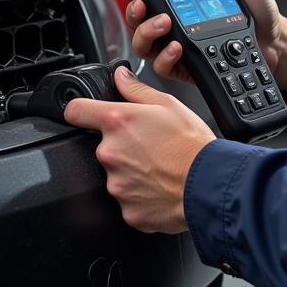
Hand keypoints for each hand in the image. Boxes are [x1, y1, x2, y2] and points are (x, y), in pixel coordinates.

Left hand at [63, 64, 215, 232]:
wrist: (210, 182)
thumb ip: (136, 89)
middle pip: (104, 146)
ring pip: (117, 174)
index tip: (86, 115)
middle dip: (122, 146)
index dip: (81, 111)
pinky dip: (141, 196)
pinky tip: (161, 187)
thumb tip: (120, 76)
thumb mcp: (169, 104)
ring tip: (160, 168)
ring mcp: (116, 184)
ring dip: (132, 172)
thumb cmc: (192, 144)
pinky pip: (128, 200)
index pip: (76, 111)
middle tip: (150, 147)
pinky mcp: (126, 210)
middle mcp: (110, 153)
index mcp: (118, 122)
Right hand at [118, 0, 286, 91]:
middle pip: (136, 17)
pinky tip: (177, 46)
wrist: (275, 40)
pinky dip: (165, 57)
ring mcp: (176, 44)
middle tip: (144, 3)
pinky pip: (161, 66)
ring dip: (146, 31)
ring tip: (164, 22)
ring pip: (142, 43)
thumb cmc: (258, 9)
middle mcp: (174, 20)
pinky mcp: (185, 66)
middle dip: (133, 8)